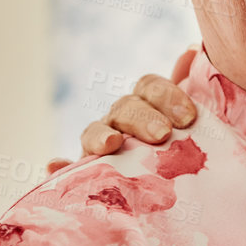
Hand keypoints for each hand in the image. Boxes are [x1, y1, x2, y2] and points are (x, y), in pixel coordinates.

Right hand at [47, 50, 198, 171]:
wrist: (178, 195)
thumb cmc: (186, 151)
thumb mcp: (191, 123)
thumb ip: (190, 89)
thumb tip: (191, 49)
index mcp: (147, 104)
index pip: (149, 87)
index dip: (167, 96)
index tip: (188, 118)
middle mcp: (120, 121)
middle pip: (124, 108)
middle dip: (142, 119)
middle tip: (163, 134)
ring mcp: (99, 147)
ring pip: (94, 133)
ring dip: (100, 136)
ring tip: (111, 144)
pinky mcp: (85, 174)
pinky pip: (68, 169)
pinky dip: (60, 166)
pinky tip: (54, 164)